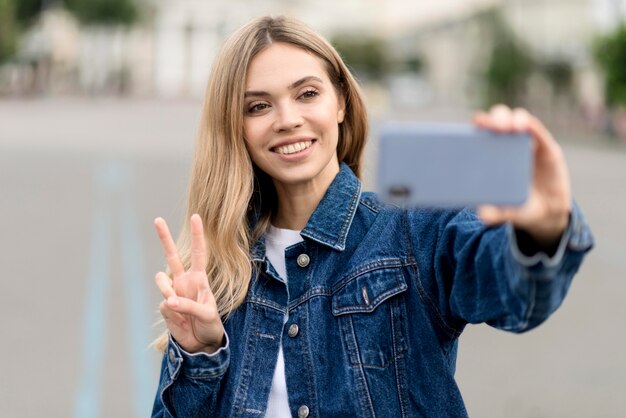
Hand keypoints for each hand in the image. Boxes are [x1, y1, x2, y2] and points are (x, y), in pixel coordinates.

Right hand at [154, 214, 224, 353]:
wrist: (201, 344)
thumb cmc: (210, 325)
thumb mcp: (207, 315)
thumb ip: (189, 306)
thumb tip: (169, 301)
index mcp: (200, 279)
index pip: (200, 253)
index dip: (198, 235)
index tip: (196, 216)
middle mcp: (184, 281)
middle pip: (172, 255)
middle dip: (164, 237)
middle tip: (157, 219)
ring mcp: (172, 292)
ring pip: (161, 279)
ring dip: (167, 289)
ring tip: (177, 306)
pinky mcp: (164, 306)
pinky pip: (163, 304)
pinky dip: (171, 313)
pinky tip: (181, 321)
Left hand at [474, 105, 571, 247]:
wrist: (549, 213)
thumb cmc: (520, 207)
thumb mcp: (509, 213)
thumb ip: (497, 214)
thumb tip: (483, 216)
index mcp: (492, 157)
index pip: (483, 132)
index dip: (478, 125)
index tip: (474, 125)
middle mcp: (508, 145)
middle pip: (499, 120)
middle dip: (493, 119)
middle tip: (491, 126)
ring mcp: (528, 143)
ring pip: (518, 119)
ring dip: (512, 119)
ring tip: (511, 128)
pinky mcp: (546, 147)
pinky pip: (538, 130)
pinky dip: (530, 125)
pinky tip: (526, 126)